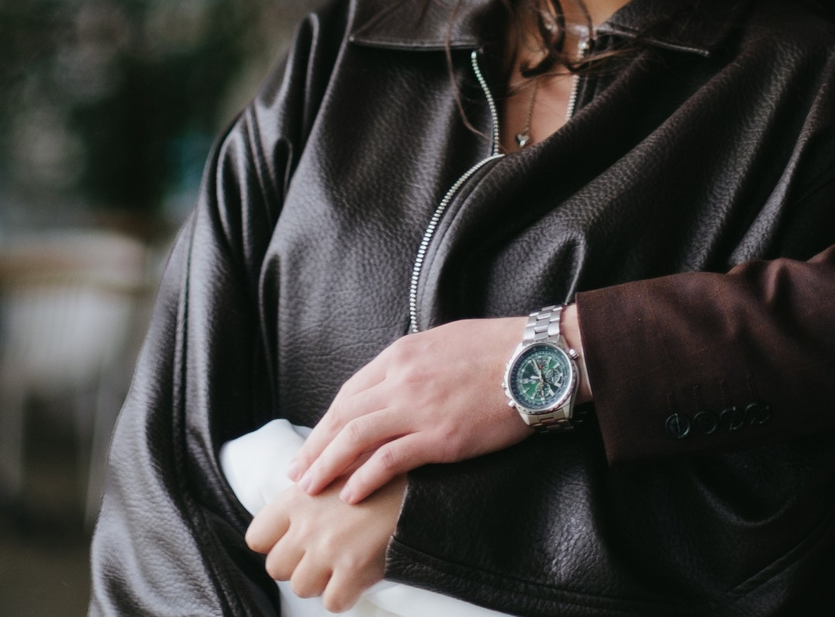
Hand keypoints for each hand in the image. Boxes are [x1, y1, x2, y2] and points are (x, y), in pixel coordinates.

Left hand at [245, 476, 405, 611]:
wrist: (420, 491)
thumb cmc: (377, 482)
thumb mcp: (335, 475)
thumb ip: (305, 497)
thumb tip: (279, 526)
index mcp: (298, 499)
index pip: (256, 538)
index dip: (274, 545)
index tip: (294, 543)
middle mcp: (308, 525)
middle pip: (276, 568)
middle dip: (297, 566)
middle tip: (322, 555)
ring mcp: (329, 549)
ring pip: (301, 588)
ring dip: (320, 581)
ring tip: (343, 562)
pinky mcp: (353, 570)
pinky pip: (332, 602)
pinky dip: (345, 595)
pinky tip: (358, 576)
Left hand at [290, 317, 530, 501]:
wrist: (536, 360)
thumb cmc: (498, 349)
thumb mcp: (444, 341)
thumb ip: (414, 362)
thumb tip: (396, 381)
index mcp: (401, 355)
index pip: (350, 392)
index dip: (326, 422)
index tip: (312, 443)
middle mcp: (402, 380)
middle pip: (343, 416)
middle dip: (315, 447)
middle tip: (297, 473)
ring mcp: (420, 409)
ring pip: (356, 438)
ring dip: (328, 465)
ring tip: (311, 489)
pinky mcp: (440, 438)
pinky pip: (389, 460)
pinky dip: (364, 478)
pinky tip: (350, 494)